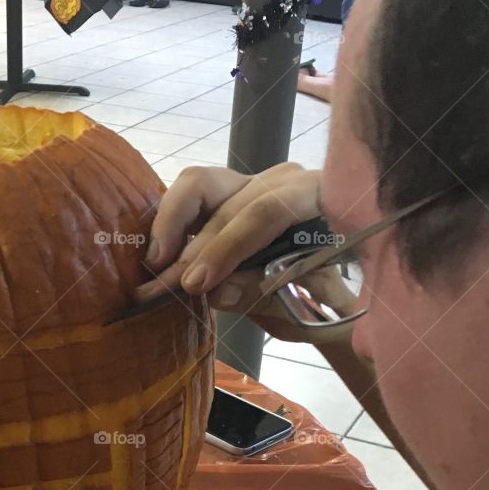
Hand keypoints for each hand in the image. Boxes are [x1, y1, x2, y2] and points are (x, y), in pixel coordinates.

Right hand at [134, 163, 322, 337]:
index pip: (267, 212)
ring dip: (171, 224)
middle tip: (161, 289)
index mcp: (321, 199)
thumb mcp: (311, 307)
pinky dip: (171, 225)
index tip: (196, 284)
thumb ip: (270, 296)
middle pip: (227, 203)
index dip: (228, 247)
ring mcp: (253, 185)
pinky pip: (191, 197)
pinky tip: (158, 257)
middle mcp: (284, 182)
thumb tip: (218, 290)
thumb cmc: (333, 301)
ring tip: (155, 264)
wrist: (334, 293)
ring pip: (199, 185)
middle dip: (191, 249)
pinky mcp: (228, 196)